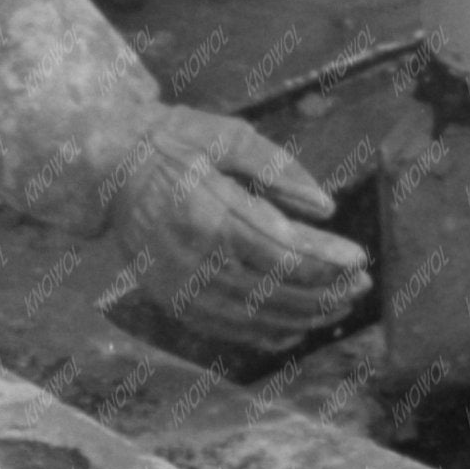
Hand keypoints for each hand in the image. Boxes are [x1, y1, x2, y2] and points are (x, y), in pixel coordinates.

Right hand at [112, 106, 371, 350]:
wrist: (108, 169)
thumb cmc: (173, 142)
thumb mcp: (226, 135)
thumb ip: (278, 168)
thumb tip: (324, 207)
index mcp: (208, 212)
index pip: (278, 249)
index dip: (323, 260)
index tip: (359, 258)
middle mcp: (193, 258)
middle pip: (273, 290)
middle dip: (324, 291)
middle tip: (361, 284)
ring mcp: (180, 286)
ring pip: (254, 317)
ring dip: (303, 315)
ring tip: (339, 305)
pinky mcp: (171, 301)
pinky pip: (227, 330)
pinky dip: (266, 333)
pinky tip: (296, 327)